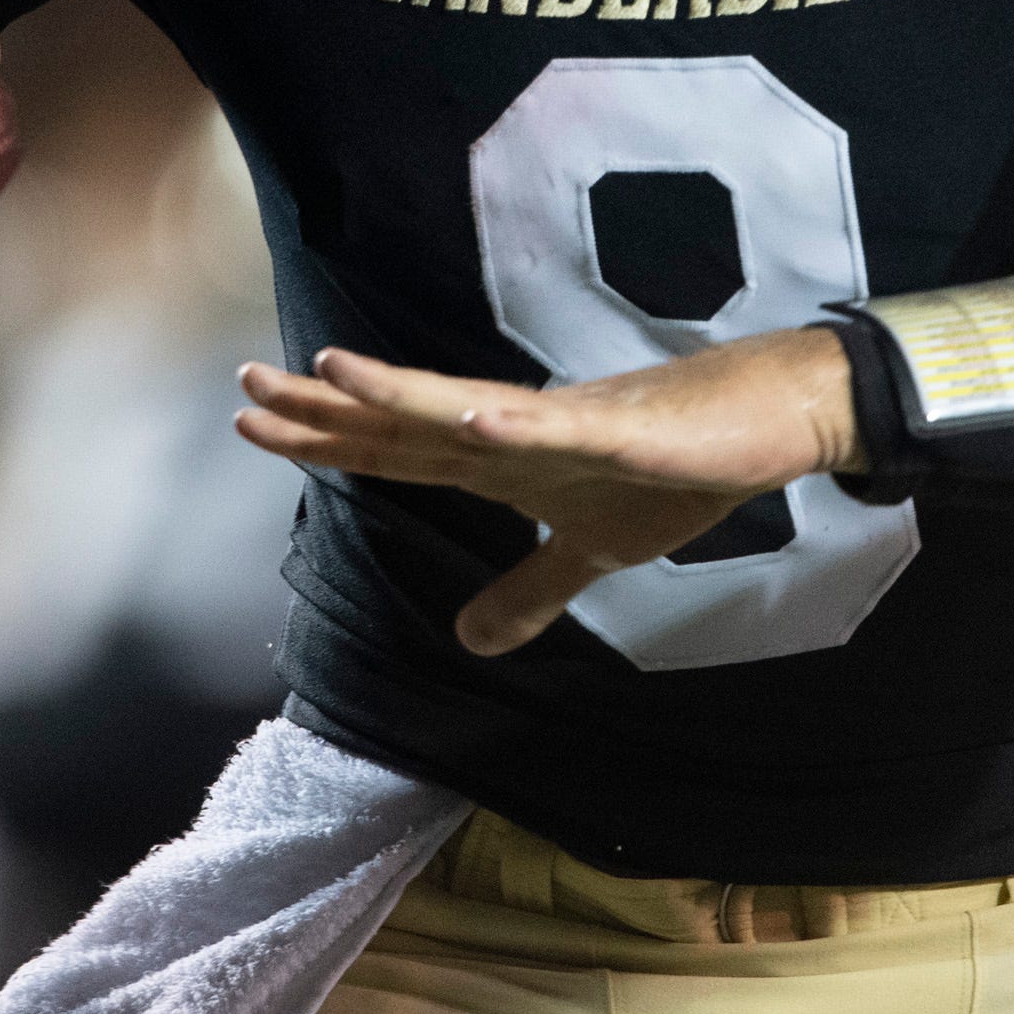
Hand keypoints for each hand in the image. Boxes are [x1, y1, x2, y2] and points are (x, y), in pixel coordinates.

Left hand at [234, 330, 863, 654]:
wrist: (769, 420)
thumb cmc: (680, 469)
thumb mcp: (595, 550)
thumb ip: (530, 589)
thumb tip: (468, 641)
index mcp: (506, 457)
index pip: (396, 450)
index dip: (326, 439)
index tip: (253, 424)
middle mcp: (518, 429)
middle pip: (406, 421)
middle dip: (326, 406)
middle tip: (245, 386)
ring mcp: (566, 424)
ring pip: (464, 408)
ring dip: (398, 392)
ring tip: (330, 372)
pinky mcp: (623, 429)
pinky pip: (561, 429)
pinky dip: (513, 425)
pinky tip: (468, 421)